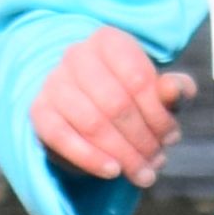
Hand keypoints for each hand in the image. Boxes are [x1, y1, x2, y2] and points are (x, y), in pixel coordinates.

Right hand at [33, 25, 200, 185]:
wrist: (89, 112)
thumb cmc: (134, 99)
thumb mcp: (161, 94)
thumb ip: (175, 90)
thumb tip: (174, 90)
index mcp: (109, 41)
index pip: (138, 79)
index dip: (159, 115)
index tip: (172, 138)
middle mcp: (77, 55)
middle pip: (115, 104)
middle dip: (141, 140)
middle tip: (157, 162)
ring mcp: (54, 82)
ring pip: (91, 123)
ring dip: (122, 154)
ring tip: (142, 173)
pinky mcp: (39, 111)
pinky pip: (61, 137)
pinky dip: (90, 159)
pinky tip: (113, 172)